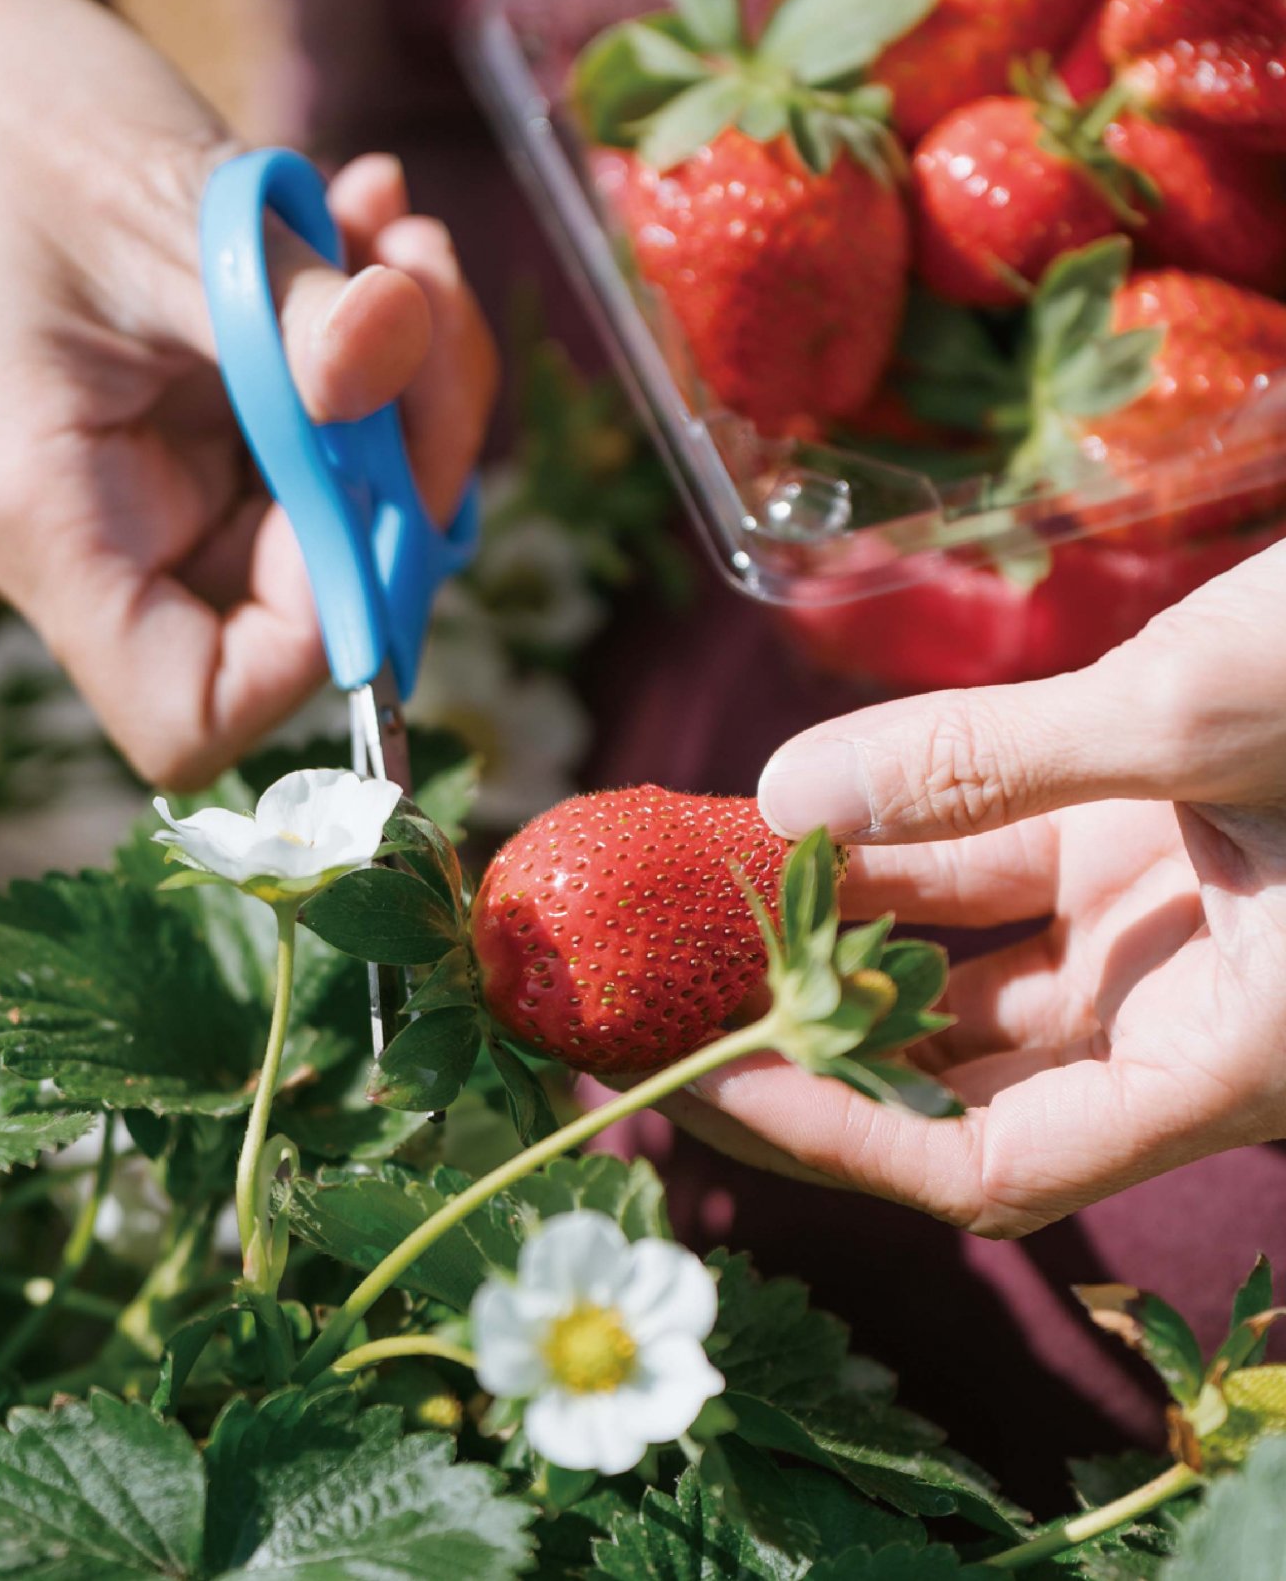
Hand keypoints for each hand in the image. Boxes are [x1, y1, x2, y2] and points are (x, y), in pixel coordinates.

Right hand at [0, 0, 495, 786]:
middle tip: (426, 300)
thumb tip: (407, 356)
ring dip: (401, 381)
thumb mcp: (164, 214)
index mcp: (53, 527)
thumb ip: (295, 316)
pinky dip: (364, 339)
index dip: (322, 639)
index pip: (198, 712)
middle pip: (303, 602)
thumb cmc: (2, 122)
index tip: (379, 491)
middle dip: (402, 457)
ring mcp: (155, 486)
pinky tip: (365, 225)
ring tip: (396, 243)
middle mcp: (104, 534)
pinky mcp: (195, 429)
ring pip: (334, 510)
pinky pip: (316, 429)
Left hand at [664, 541, 1285, 1236]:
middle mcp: (1174, 1014)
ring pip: (949, 969)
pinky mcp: (1130, 845)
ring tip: (678, 905)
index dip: (842, 1143)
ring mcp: (1146, 929)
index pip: (993, 1165)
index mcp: (1229, 1052)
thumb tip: (780, 795)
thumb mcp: (1207, 710)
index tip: (703, 1082)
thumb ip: (991, 760)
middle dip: (795, 1044)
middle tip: (647, 1004)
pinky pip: (976, 871)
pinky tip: (773, 816)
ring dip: (820, 938)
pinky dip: (879, 850)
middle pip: (947, 1078)